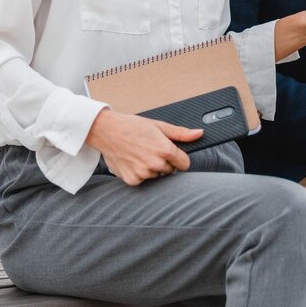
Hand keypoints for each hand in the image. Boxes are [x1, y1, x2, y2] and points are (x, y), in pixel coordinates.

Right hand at [84, 108, 201, 185]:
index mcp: (165, 150)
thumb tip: (199, 134)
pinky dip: (139, 173)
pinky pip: (143, 180)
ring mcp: (143, 173)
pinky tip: (133, 161)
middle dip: (164, 162)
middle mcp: (155, 164)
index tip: (172, 153)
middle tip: (151, 150)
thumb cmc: (131, 126)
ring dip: (152, 168)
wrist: (107, 131)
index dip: (179, 158)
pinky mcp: (132, 180)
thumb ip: (181, 133)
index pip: (185, 164)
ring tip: (140, 154)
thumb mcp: (159, 126)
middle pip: (171, 170)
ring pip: (156, 175)